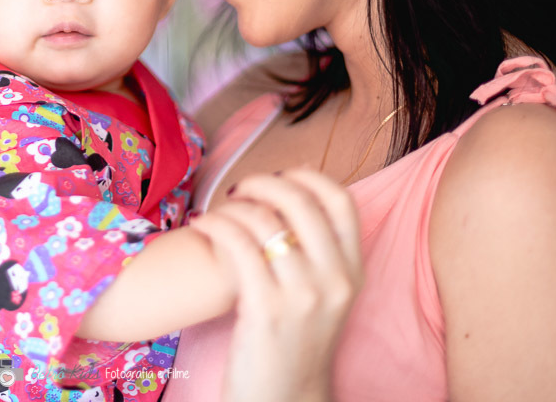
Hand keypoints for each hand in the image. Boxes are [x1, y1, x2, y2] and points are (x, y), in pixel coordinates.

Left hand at [189, 169, 362, 401]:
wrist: (284, 398)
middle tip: (240, 189)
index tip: (280, 176)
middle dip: (263, 183)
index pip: (342, 201)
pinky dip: (215, 225)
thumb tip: (296, 189)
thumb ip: (319, 250)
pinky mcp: (266, 309)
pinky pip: (237, 244)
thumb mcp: (325, 295)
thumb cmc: (294, 341)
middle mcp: (334, 280)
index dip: (308, 177)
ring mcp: (302, 295)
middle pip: (300, 201)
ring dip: (234, 206)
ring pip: (264, 220)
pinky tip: (202, 226)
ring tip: (218, 213)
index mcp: (352, 272)